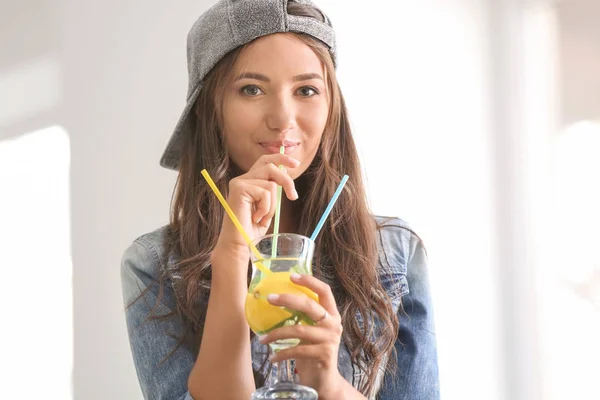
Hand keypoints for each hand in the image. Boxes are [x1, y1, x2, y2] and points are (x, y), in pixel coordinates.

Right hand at [214, 154, 299, 255]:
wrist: (239, 243)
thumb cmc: (252, 229)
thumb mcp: (267, 206)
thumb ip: (272, 191)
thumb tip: (286, 178)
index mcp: (248, 181)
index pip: (265, 161)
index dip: (281, 159)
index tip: (296, 164)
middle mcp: (242, 179)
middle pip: (270, 166)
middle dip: (286, 180)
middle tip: (293, 197)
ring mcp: (239, 183)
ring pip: (271, 184)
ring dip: (272, 205)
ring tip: (263, 217)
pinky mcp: (239, 189)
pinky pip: (265, 193)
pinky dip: (266, 209)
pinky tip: (256, 218)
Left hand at [260, 273, 345, 396]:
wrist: (324, 379)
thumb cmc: (312, 351)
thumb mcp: (309, 330)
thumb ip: (301, 317)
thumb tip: (274, 299)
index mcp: (331, 314)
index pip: (325, 291)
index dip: (310, 281)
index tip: (291, 276)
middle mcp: (333, 324)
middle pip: (310, 305)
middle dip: (287, 300)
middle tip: (269, 299)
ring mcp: (330, 339)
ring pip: (299, 329)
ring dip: (276, 334)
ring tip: (262, 340)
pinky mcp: (324, 354)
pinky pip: (297, 350)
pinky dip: (281, 353)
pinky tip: (272, 357)